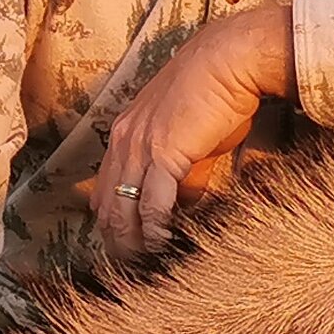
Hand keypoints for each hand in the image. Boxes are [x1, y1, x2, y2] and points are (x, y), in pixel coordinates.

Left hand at [91, 3, 294, 260]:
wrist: (230, 60)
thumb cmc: (217, 95)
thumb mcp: (189, 137)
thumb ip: (180, 171)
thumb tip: (182, 205)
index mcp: (125, 134)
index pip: (104, 190)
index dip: (113, 224)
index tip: (129, 249)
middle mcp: (124, 141)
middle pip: (107, 207)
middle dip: (117, 244)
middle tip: (133, 272)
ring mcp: (141, 147)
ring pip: (124, 211)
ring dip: (134, 244)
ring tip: (148, 267)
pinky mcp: (165, 154)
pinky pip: (153, 204)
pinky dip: (156, 231)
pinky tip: (164, 245)